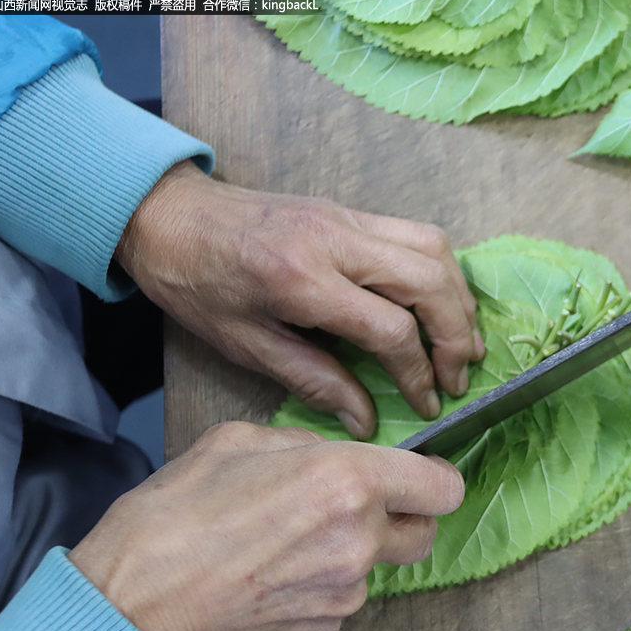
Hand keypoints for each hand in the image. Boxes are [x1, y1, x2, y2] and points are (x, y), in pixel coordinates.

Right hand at [67, 422, 463, 630]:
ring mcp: (344, 593)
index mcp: (347, 482)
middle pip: (424, 533)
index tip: (418, 475)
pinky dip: (323, 585)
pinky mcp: (323, 630)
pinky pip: (344, 599)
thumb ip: (304, 442)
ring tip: (291, 539)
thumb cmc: (173, 517)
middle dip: (402, 516)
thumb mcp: (238, 441)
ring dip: (355, 551)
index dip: (434, 479)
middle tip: (355, 505)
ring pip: (379, 567)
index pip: (443, 487)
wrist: (131, 604)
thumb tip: (330, 452)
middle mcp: (358, 541)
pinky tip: (274, 573)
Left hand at [115, 161, 484, 438]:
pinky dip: (440, 272)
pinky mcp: (351, 209)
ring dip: (458, 298)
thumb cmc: (197, 285)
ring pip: (434, 248)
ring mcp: (347, 217)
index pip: (390, 328)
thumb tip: (365, 420)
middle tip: (459, 376)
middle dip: (455, 334)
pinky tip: (438, 304)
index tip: (426, 404)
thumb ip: (312, 379)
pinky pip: (417, 233)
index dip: (418, 373)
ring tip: (462, 343)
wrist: (168, 215)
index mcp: (301, 280)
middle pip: (429, 281)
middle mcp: (334, 241)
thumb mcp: (244, 345)